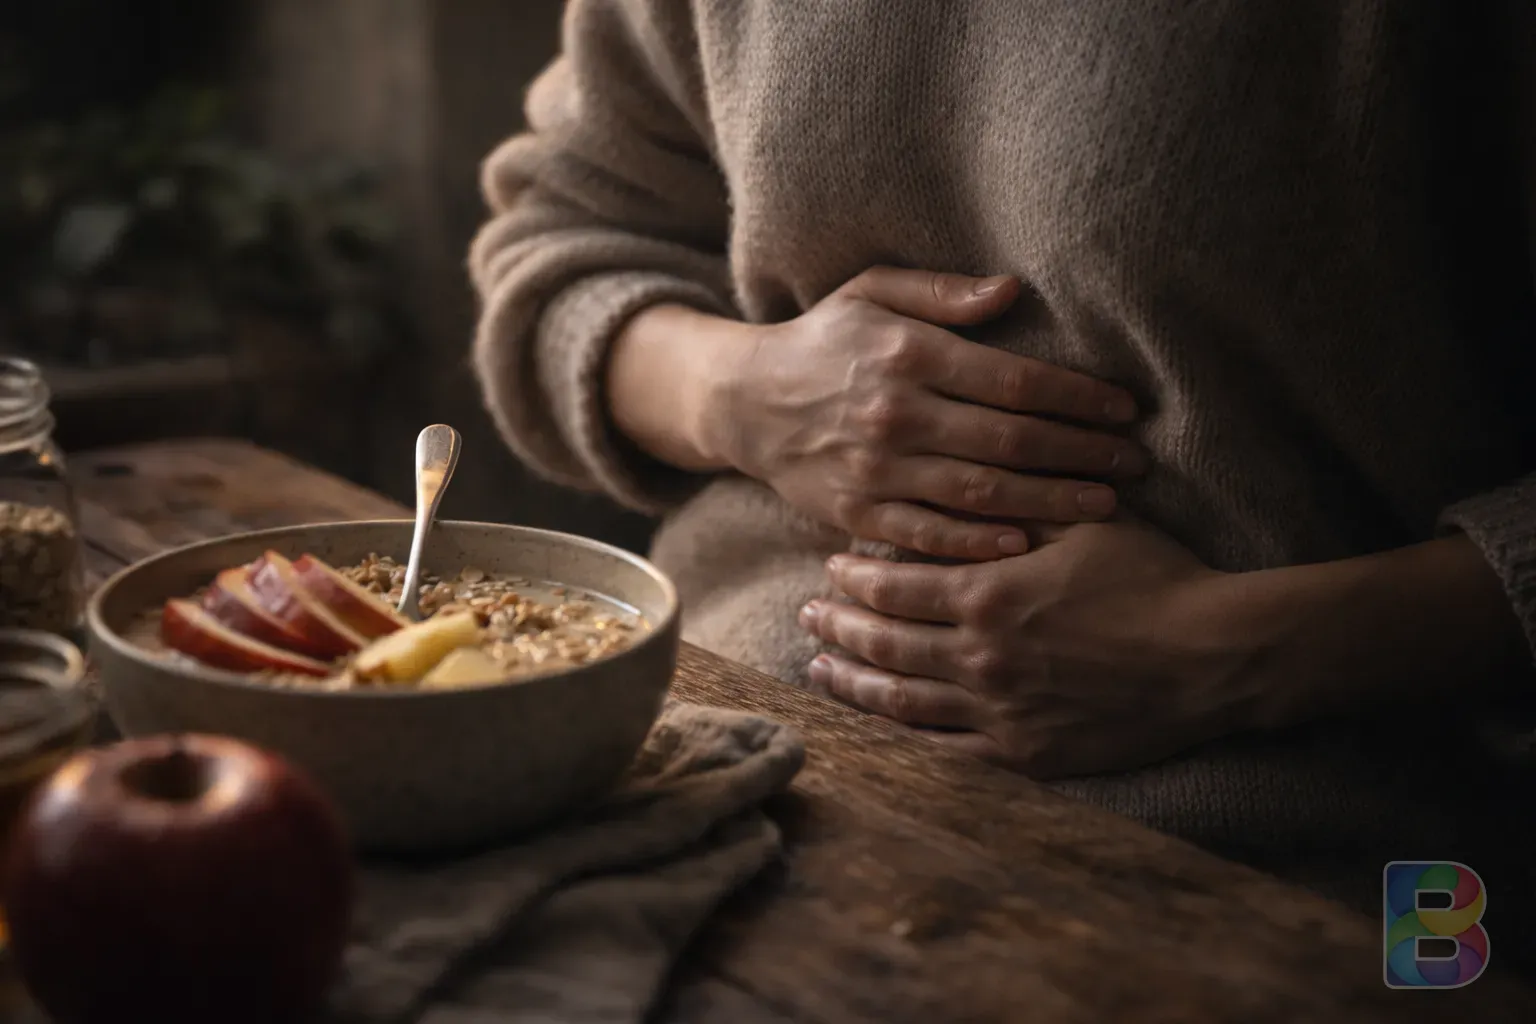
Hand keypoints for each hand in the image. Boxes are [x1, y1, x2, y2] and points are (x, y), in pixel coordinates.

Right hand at [703, 267, 1146, 558]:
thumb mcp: (872, 291)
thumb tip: (1013, 290)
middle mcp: (896, 412)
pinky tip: (1025, 543)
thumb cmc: (823, 340)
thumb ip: (943, 292)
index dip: (1078, 397)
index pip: (1015, 379)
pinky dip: (978, 543)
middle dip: (1082, 453)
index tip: (1125, 410)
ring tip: (1104, 505)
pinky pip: (928, 534)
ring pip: (980, 491)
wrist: (745, 401)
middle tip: (1135, 464)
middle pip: (1010, 439)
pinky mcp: (857, 512)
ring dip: (1049, 501)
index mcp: (908, 353)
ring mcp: (876, 468)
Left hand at [797, 520, 1250, 777]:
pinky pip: (943, 751)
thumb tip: (965, 482)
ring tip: (819, 671)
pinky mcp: (1022, 754)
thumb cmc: (1152, 577)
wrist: (1212, 656)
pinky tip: (875, 728)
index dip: (853, 578)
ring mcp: (996, 711)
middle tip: (807, 617)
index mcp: (987, 595)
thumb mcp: (1083, 522)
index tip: (831, 569)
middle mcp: (978, 657)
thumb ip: (1017, 506)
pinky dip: (899, 738)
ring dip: (852, 683)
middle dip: (837, 628)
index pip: (892, 587)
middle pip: (883, 643)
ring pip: (900, 701)